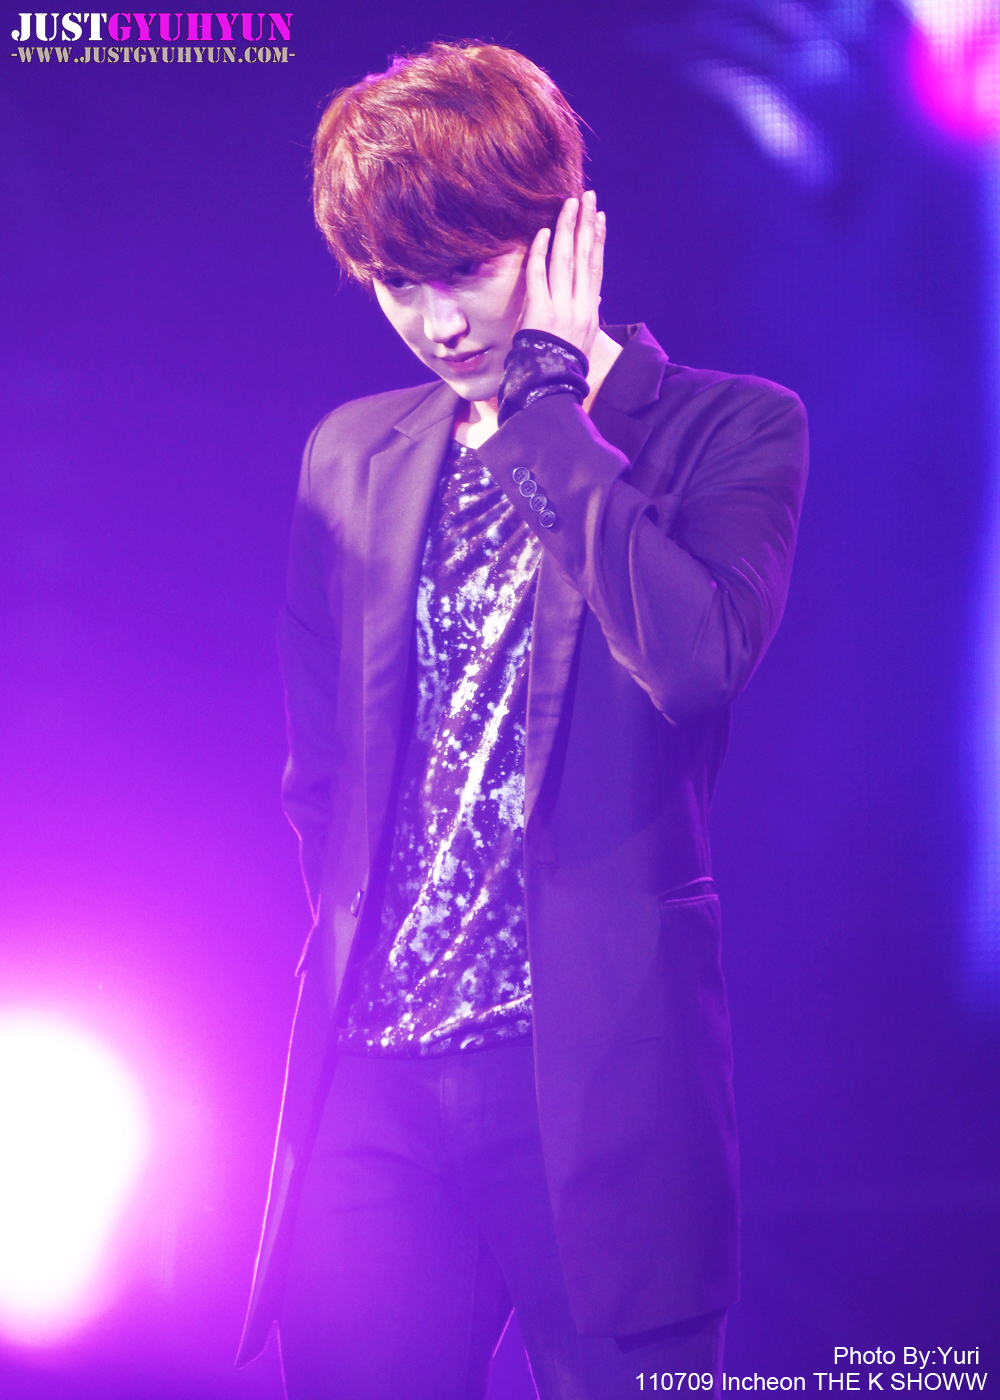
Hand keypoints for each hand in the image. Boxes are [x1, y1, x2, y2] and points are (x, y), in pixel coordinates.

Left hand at [519, 191, 605, 359]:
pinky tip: (544, 232)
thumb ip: (588, 316)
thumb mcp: (583, 340)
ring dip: (567, 229)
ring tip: (570, 204)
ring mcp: (562, 309)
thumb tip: (597, 300)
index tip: (599, 217)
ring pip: (566, 261)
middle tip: (587, 197)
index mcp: (590, 312)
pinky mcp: (541, 313)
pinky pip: (539, 277)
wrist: (551, 387)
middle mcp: (580, 307)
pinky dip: (541, 254)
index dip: (598, 241)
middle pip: (584, 257)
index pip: (596, 268)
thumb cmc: (563, 365)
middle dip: (586, 224)